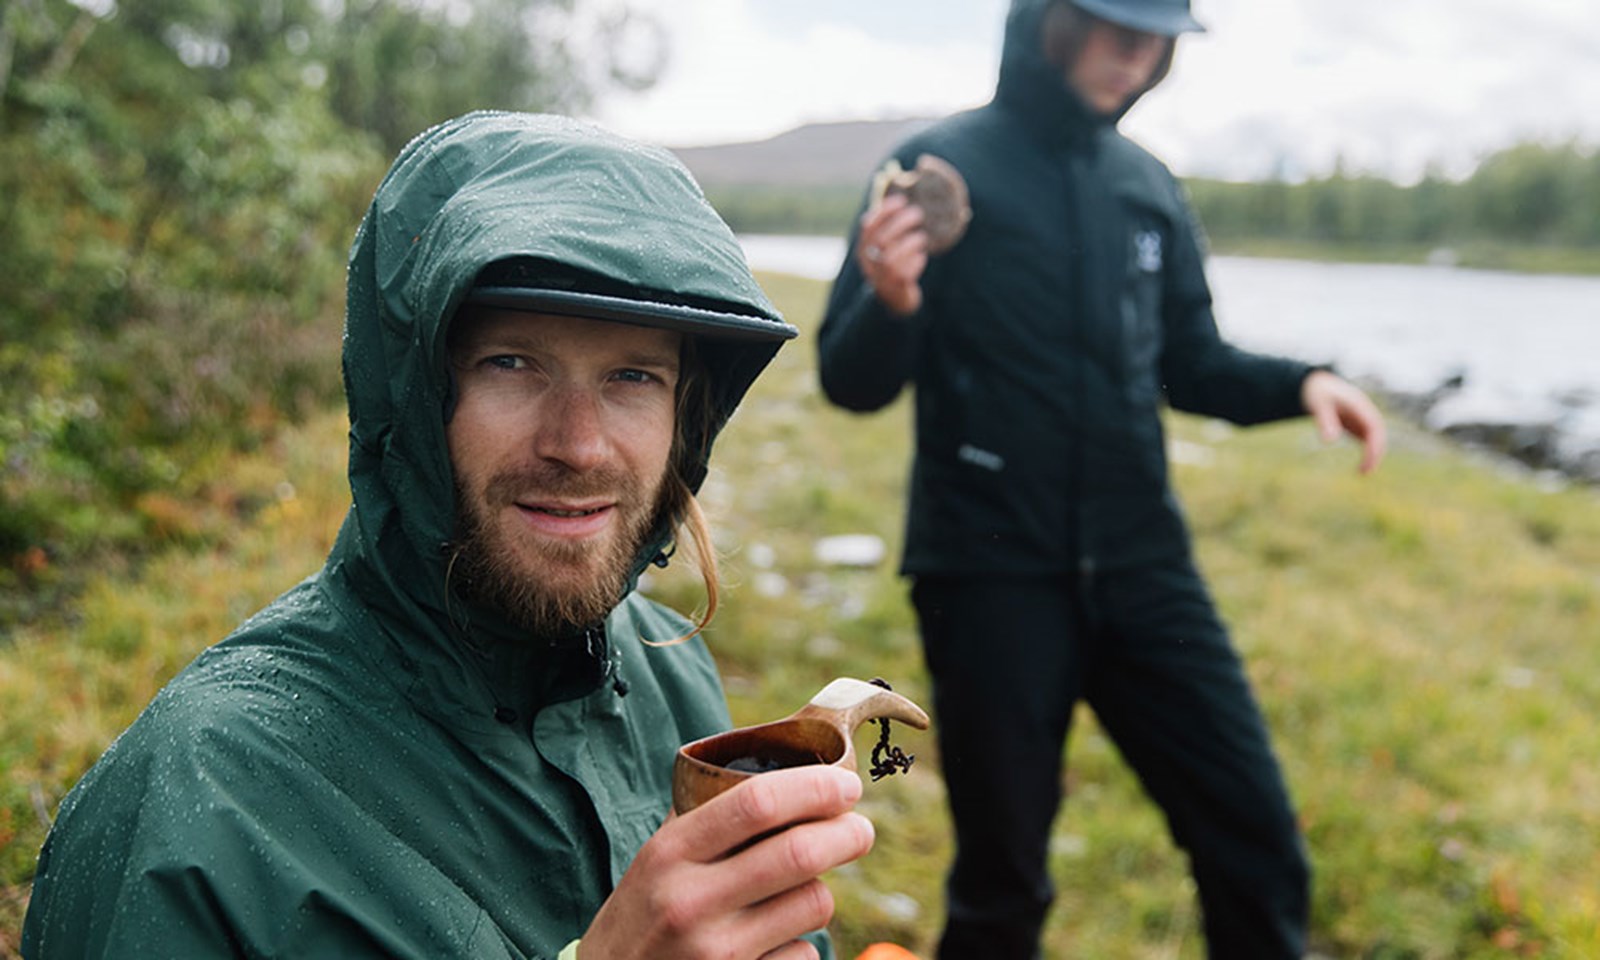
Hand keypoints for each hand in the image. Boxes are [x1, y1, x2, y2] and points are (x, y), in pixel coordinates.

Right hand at [579, 766, 873, 959]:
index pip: (756, 803)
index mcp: (670, 853)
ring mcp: (715, 953)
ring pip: (813, 904)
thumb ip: (706, 820)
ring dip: (821, 892)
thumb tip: (785, 773)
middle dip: (848, 834)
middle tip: (860, 830)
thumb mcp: (655, 861)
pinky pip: (804, 954)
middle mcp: (690, 901)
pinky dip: (801, 944)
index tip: (847, 785)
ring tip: (802, 891)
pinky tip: (773, 944)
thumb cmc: (641, 918)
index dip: (815, 787)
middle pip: (799, 853)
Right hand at [856, 193, 928, 316]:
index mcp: (863, 249)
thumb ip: (888, 226)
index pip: (868, 226)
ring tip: (922, 237)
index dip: (885, 211)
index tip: (902, 199)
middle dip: (901, 223)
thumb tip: (901, 198)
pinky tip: (921, 257)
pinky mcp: (896, 288)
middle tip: (918, 213)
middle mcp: (868, 263)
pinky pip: (905, 273)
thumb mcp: (886, 246)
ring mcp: (881, 277)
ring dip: (910, 243)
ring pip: (891, 258)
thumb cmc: (893, 264)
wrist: (895, 298)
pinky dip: (916, 261)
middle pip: (881, 240)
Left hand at [1301, 370, 1386, 473]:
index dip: (1374, 444)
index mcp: (1359, 405)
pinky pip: (1367, 439)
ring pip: (1374, 438)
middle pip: (1378, 434)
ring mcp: (1362, 417)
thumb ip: (1324, 420)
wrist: (1316, 383)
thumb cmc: (1316, 393)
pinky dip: (1367, 452)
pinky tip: (1360, 467)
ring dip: (1374, 454)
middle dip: (1376, 453)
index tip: (1367, 461)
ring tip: (1363, 472)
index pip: (1374, 427)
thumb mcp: (1317, 405)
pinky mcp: (1357, 423)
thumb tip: (1329, 441)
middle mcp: (1365, 411)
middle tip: (1365, 472)